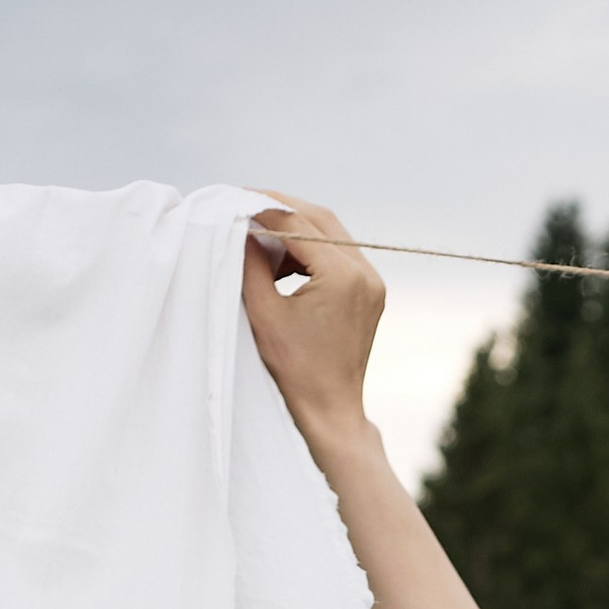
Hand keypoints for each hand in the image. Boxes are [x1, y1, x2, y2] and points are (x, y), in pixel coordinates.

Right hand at [242, 191, 385, 460]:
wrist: (330, 410)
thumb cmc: (295, 369)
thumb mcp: (263, 310)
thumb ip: (252, 261)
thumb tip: (243, 224)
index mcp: (343, 277)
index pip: (299, 223)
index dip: (264, 207)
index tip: (236, 199)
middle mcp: (365, 274)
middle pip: (319, 219)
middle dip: (281, 208)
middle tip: (246, 203)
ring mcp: (372, 283)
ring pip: (331, 232)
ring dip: (295, 227)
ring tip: (260, 233)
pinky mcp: (370, 293)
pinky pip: (338, 254)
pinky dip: (310, 249)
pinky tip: (282, 258)